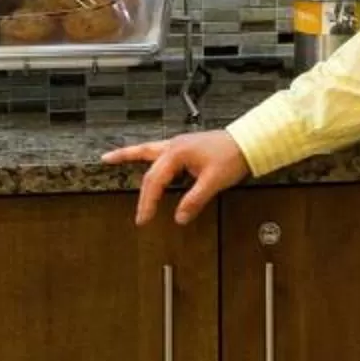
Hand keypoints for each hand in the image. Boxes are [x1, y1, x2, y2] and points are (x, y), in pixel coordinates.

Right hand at [102, 130, 247, 225]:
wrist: (249, 140)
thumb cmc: (233, 156)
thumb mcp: (213, 181)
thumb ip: (195, 200)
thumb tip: (180, 217)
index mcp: (176, 153)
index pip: (154, 181)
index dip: (147, 202)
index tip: (143, 219)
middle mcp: (174, 146)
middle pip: (146, 166)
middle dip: (136, 184)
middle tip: (126, 198)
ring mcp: (179, 144)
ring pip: (147, 150)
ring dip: (129, 154)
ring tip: (110, 157)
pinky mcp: (186, 147)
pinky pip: (159, 151)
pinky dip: (147, 155)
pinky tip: (145, 159)